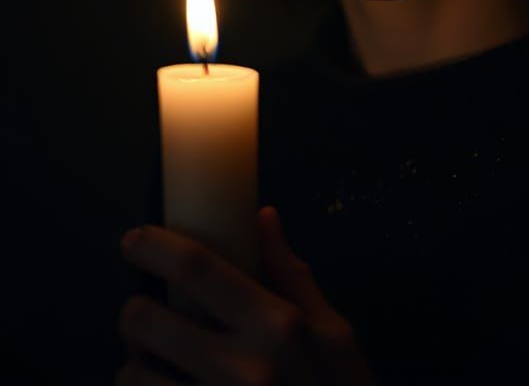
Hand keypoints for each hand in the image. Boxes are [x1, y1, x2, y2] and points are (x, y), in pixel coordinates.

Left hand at [117, 206, 375, 384]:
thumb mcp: (336, 333)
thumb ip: (293, 275)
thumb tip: (264, 218)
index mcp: (278, 325)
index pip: (197, 268)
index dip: (154, 246)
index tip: (133, 238)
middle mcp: (244, 368)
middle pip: (148, 321)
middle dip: (134, 310)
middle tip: (143, 312)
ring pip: (135, 377)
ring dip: (135, 367)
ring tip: (153, 366)